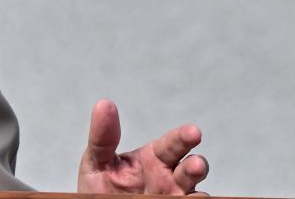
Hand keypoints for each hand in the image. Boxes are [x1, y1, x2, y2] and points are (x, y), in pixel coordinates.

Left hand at [77, 98, 208, 194]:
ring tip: (193, 195)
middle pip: (191, 168)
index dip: (184, 137)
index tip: (193, 132)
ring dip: (197, 194)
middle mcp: (169, 178)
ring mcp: (173, 197)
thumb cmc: (100, 187)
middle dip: (197, 165)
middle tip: (196, 164)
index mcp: (153, 158)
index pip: (173, 143)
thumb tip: (105, 104)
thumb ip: (102, 137)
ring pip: (195, 194)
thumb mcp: (97, 161)